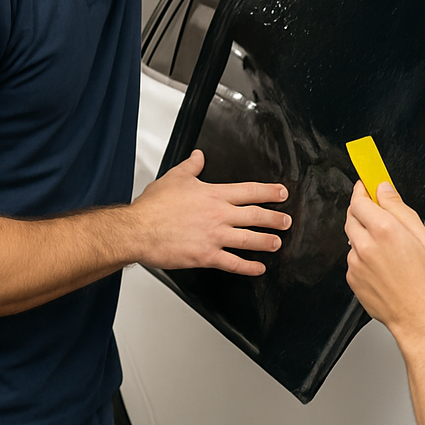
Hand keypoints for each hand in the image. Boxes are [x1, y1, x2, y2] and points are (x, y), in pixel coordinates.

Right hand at [129, 150, 289, 275]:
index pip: (250, 191)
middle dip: (275, 219)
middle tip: (287, 221)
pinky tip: (258, 268)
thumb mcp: (175, 178)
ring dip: (267, 242)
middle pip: (255, 215)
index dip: (270, 192)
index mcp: (214, 195)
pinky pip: (233, 263)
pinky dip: (248, 267)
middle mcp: (218, 215)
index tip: (282, 193)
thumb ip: (191, 166)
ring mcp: (214, 236)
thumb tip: (199, 155)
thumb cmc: (153, 207)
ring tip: (277, 243)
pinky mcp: (206, 256)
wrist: (137, 230)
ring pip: (249, 239)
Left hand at [345, 181, 424, 342]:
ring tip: (387, 247)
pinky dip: (363, 255)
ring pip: (352, 238)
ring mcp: (355, 263)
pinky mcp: (352, 278)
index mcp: (384, 230)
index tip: (365, 185)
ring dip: (363, 234)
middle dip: (361, 211)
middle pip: (351, 216)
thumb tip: (385, 190)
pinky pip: (353, 258)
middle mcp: (365, 245)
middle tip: (378, 213)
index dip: (361, 190)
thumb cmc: (424, 280)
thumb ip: (399, 208)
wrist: (417, 316)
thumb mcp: (422, 235)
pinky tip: (382, 264)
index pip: (359, 200)